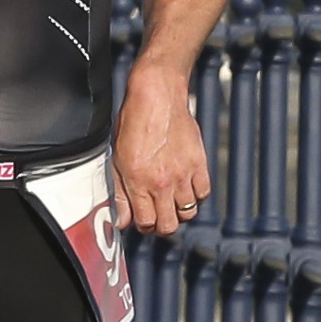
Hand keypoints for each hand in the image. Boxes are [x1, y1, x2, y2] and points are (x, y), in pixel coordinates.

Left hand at [110, 89, 209, 235]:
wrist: (158, 95)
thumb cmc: (134, 122)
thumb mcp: (117, 157)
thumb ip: (120, 192)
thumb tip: (121, 219)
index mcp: (138, 180)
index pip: (146, 222)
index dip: (143, 225)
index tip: (143, 219)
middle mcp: (162, 181)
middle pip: (168, 225)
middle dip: (161, 225)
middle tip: (157, 215)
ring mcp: (183, 173)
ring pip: (187, 213)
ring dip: (178, 212)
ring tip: (171, 202)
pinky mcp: (199, 163)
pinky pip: (203, 194)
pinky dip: (196, 196)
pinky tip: (186, 188)